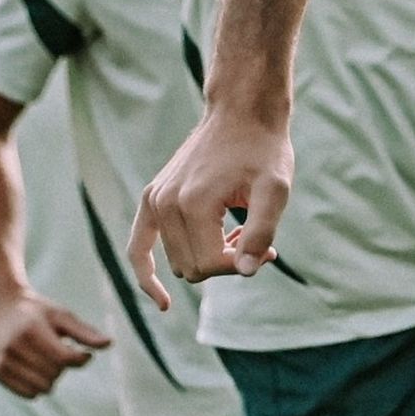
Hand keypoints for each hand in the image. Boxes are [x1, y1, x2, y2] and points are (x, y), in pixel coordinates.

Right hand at [0, 287, 109, 397]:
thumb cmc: (37, 312)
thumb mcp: (62, 315)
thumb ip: (84, 332)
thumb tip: (109, 344)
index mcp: (31, 329)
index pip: (64, 358)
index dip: (80, 359)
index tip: (84, 353)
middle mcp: (13, 346)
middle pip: (55, 374)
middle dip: (62, 366)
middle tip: (57, 350)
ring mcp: (2, 361)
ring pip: (43, 388)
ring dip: (51, 378)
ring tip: (45, 359)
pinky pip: (29, 394)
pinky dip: (37, 386)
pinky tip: (34, 368)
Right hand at [128, 108, 290, 308]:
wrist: (242, 114)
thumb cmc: (263, 151)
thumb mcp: (276, 189)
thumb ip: (262, 231)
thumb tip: (247, 271)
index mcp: (193, 203)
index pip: (211, 265)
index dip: (243, 265)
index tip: (270, 250)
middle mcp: (165, 204)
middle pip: (193, 269)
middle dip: (226, 263)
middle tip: (256, 241)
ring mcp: (154, 200)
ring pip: (178, 262)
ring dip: (207, 258)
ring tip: (237, 233)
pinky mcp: (151, 198)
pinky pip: (138, 248)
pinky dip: (147, 274)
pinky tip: (162, 301)